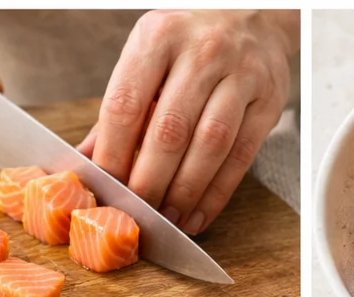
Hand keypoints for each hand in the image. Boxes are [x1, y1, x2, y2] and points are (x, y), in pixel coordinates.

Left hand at [78, 10, 297, 234]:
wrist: (252, 17)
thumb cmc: (189, 47)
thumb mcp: (148, 59)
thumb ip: (121, 110)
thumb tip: (85, 161)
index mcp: (158, 36)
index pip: (127, 103)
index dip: (114, 153)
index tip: (107, 187)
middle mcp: (201, 51)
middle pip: (170, 130)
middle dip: (151, 181)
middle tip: (140, 213)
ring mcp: (240, 75)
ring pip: (209, 145)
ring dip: (186, 191)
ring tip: (169, 219)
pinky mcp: (268, 102)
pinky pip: (240, 158)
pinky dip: (217, 195)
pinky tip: (198, 216)